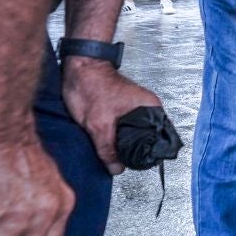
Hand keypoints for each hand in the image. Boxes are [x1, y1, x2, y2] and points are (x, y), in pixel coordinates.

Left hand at [61, 58, 160, 173]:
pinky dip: (113, 136)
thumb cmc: (91, 84)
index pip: (158, 139)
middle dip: (130, 151)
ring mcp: (134, 108)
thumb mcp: (98, 124)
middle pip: (144, 139)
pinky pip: (122, 129)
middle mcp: (146, 108)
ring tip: (108, 148)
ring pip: (131, 135)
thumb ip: (108, 149)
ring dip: (120, 143)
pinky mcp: (122, 109)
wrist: (78, 67)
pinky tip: (104, 139)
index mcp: (150, 108)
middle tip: (116, 159)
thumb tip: (116, 168)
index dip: (145, 155)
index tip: (132, 163)